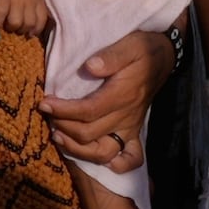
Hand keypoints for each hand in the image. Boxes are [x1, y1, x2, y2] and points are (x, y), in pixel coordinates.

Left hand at [0, 0, 56, 37]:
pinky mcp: (40, 2)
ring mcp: (31, 2)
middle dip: (9, 28)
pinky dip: (38, 28)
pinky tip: (32, 32)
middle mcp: (19, 0)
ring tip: (18, 29)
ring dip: (23, 29)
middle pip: (15, 22)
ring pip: (29, 23)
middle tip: (7, 26)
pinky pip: (42, 19)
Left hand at [41, 30, 169, 172]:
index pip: (88, 111)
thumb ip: (111, 56)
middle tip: (48, 115)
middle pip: (89, 134)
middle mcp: (126, 116)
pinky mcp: (134, 132)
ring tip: (58, 136)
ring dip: (77, 149)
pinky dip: (114, 164)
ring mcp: (130, 127)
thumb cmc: (142, 49)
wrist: (163, 57)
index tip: (45, 103)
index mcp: (122, 95)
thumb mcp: (129, 44)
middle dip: (63, 126)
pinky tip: (94, 156)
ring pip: (103, 152)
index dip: (64, 111)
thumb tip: (89, 67)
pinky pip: (130, 158)